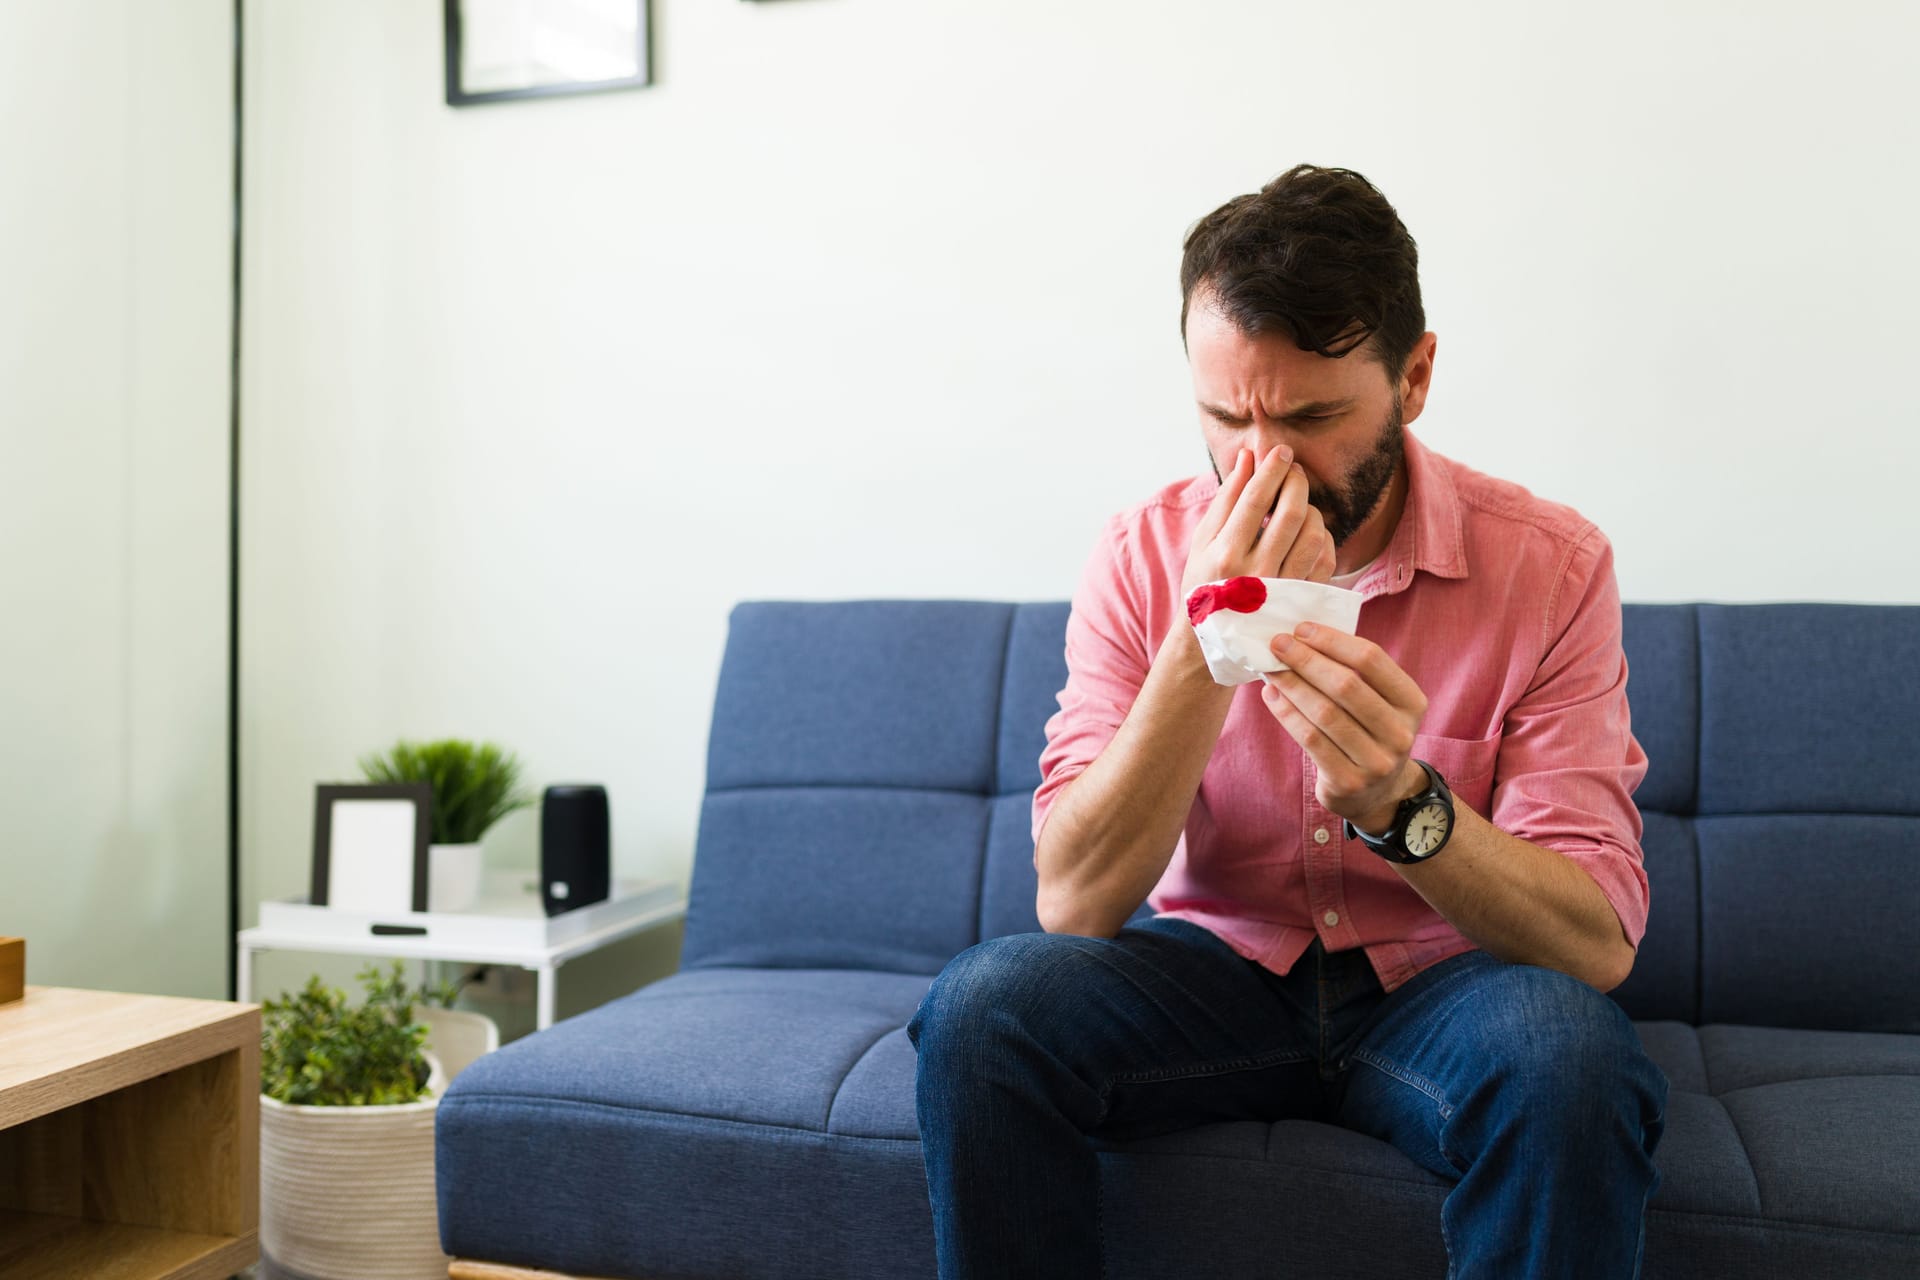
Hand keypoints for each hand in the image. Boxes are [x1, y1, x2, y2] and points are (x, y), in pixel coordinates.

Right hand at [1182, 445, 1336, 596]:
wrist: (1216, 637)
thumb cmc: (1205, 582)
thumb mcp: (1204, 540)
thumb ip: (1227, 498)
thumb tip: (1247, 457)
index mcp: (1226, 555)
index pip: (1256, 500)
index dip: (1272, 470)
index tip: (1282, 451)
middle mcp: (1256, 573)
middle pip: (1291, 513)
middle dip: (1296, 482)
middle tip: (1294, 469)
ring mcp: (1283, 589)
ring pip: (1313, 533)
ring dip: (1310, 508)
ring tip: (1298, 502)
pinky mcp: (1303, 599)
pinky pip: (1325, 557)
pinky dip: (1321, 535)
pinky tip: (1308, 530)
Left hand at [1261, 622, 1428, 831]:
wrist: (1378, 795)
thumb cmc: (1368, 734)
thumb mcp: (1378, 704)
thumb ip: (1353, 673)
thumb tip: (1301, 636)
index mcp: (1411, 702)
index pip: (1372, 660)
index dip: (1333, 641)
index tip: (1301, 628)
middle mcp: (1400, 732)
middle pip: (1347, 685)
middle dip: (1307, 660)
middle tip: (1278, 644)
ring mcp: (1377, 761)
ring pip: (1325, 713)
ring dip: (1292, 685)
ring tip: (1270, 668)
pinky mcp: (1349, 781)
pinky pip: (1311, 739)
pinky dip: (1286, 714)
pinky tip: (1272, 696)